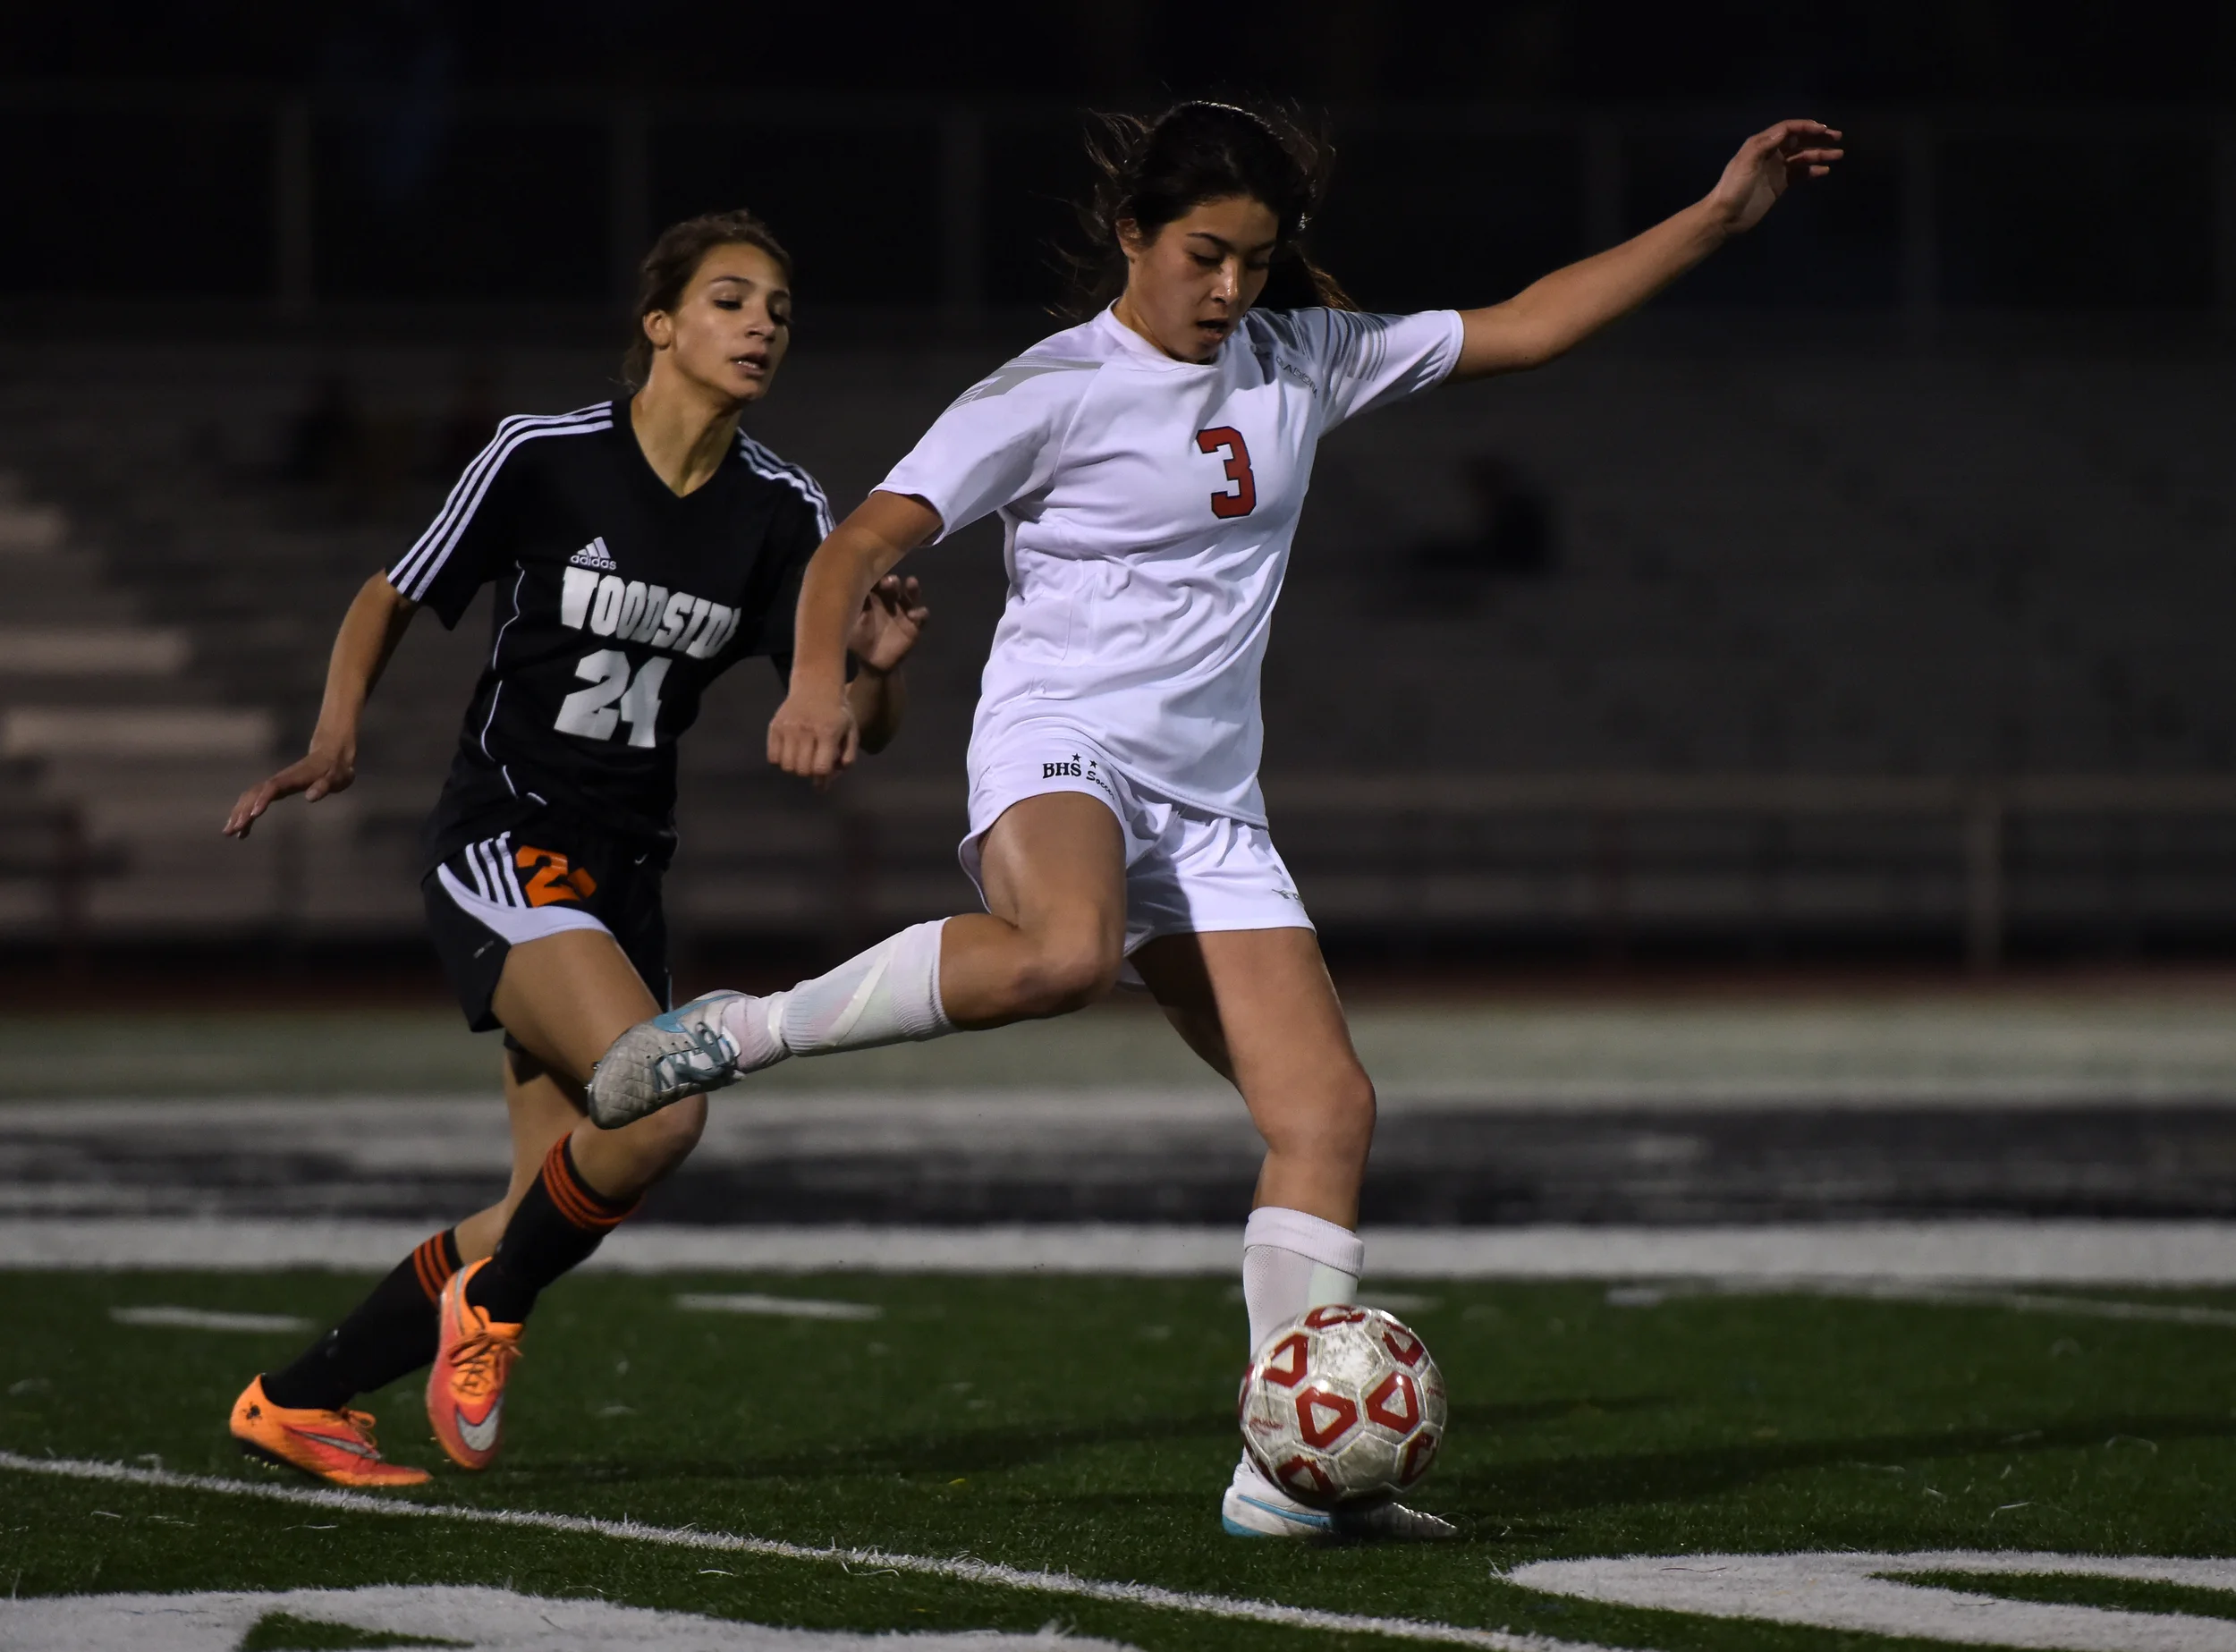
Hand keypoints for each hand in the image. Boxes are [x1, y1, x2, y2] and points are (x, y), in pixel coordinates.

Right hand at [223, 737, 354, 837]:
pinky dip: (246, 814)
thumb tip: (311, 797)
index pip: (273, 787)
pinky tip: (243, 831)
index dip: (263, 799)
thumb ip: (324, 786)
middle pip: (255, 793)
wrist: (331, 756)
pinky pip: (255, 801)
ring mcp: (275, 784)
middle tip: (231, 830)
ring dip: (239, 813)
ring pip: (250, 797)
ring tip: (229, 832)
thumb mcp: (337, 778)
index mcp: (293, 778)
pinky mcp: (275, 789)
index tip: (254, 814)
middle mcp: (279, 780)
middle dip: (242, 811)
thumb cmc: (335, 769)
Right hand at [768, 689, 858, 787]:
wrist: (816, 685)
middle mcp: (805, 730)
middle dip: (809, 772)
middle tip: (813, 762)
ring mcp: (787, 728)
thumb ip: (848, 755)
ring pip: (786, 766)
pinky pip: (772, 757)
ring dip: (795, 767)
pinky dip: (780, 760)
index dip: (823, 774)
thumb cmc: (837, 711)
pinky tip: (789, 751)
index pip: (820, 768)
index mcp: (827, 732)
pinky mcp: (775, 726)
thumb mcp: (851, 730)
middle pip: (802, 770)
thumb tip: (834, 775)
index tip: (825, 768)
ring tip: (801, 757)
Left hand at [845, 575, 929, 674]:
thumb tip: (854, 588)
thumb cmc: (858, 641)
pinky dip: (921, 613)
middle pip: (895, 585)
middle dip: (893, 581)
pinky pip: (922, 616)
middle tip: (890, 582)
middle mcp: (890, 602)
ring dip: (913, 588)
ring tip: (911, 583)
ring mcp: (904, 613)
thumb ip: (855, 607)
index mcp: (874, 598)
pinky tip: (913, 615)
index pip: (877, 582)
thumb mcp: (851, 624)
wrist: (871, 664)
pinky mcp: (914, 626)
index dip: (877, 578)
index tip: (874, 580)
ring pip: (912, 595)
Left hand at [1705, 118, 1842, 234]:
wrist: (1725, 216)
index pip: (1788, 129)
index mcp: (1762, 144)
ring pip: (1803, 157)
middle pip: (1799, 141)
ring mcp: (1777, 169)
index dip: (1806, 127)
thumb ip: (1765, 144)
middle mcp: (1771, 153)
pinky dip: (1813, 171)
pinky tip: (1825, 171)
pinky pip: (1800, 174)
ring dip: (1820, 154)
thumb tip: (1787, 129)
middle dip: (1818, 138)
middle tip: (1838, 138)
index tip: (1824, 129)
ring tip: (1838, 155)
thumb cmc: (1733, 187)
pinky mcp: (1780, 185)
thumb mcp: (1747, 161)